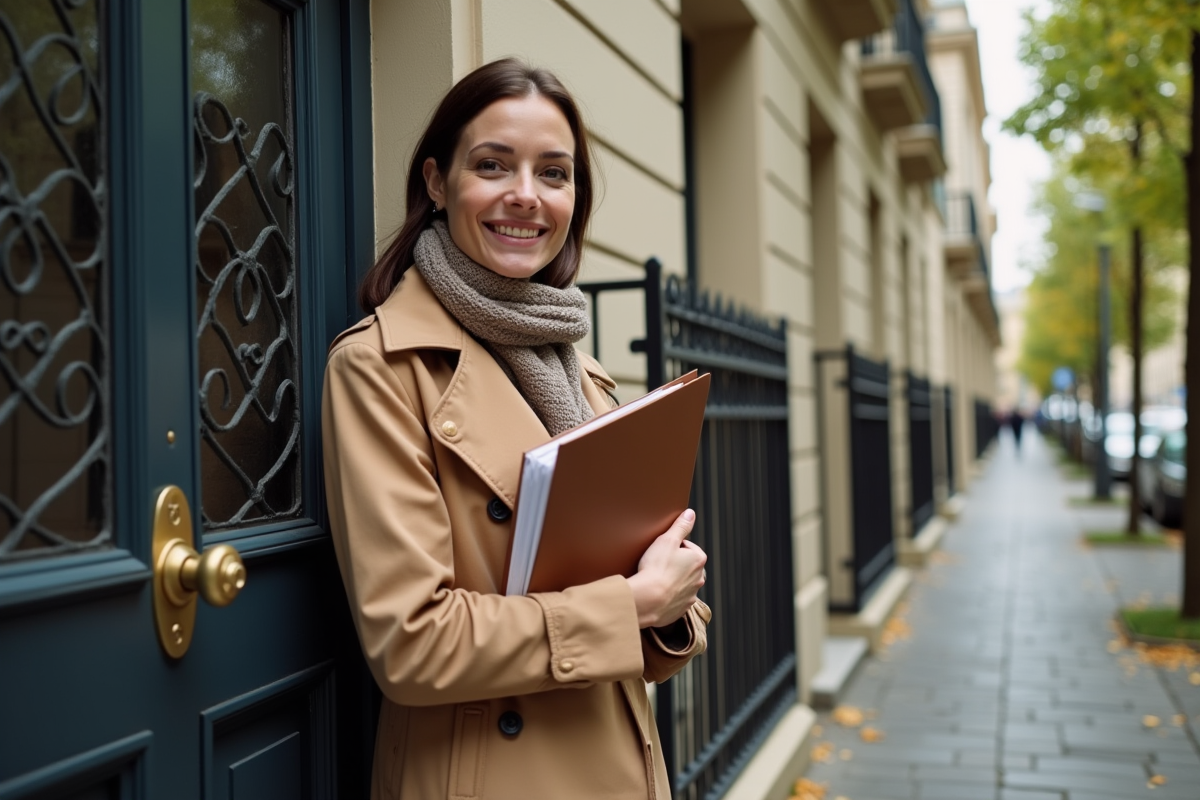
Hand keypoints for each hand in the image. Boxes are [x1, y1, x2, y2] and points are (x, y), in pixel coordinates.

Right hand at [626, 509, 706, 628]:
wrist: (649, 600)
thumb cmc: (656, 568)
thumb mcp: (667, 540)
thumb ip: (680, 526)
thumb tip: (690, 514)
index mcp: (698, 559)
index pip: (686, 546)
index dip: (671, 547)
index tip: (660, 552)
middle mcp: (699, 577)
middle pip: (685, 565)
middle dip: (673, 564)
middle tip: (656, 565)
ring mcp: (691, 595)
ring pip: (681, 583)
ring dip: (671, 580)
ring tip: (655, 580)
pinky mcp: (681, 608)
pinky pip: (675, 599)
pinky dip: (667, 596)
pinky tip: (656, 592)